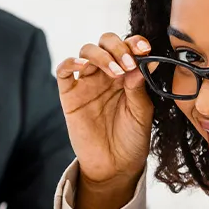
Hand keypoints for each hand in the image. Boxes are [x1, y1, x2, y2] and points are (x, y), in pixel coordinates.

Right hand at [55, 33, 154, 188]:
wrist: (115, 166)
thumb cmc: (131, 139)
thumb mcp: (141, 113)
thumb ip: (138, 88)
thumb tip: (139, 65)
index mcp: (127, 74)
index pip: (128, 48)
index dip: (135, 43)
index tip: (144, 49)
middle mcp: (106, 74)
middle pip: (105, 43)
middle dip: (118, 47)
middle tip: (128, 63)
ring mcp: (86, 83)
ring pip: (87, 51)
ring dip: (101, 55)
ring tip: (115, 72)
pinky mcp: (69, 95)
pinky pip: (63, 71)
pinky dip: (69, 62)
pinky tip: (81, 65)